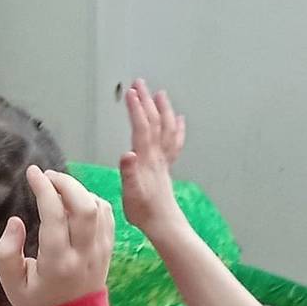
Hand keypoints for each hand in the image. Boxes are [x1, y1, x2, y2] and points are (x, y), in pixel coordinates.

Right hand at [0, 166, 114, 305]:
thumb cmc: (36, 300)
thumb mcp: (10, 283)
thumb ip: (6, 252)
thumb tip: (15, 221)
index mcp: (57, 262)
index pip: (54, 215)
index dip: (43, 188)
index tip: (32, 174)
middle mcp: (83, 254)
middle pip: (83, 205)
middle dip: (65, 182)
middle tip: (47, 176)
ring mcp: (100, 251)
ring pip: (98, 206)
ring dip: (78, 190)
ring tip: (59, 188)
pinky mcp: (108, 249)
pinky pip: (107, 214)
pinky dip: (92, 200)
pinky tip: (75, 201)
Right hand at [119, 80, 186, 238]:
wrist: (163, 222)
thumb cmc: (143, 211)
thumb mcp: (131, 193)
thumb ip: (129, 172)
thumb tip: (127, 153)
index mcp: (146, 160)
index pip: (141, 128)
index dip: (136, 110)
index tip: (130, 93)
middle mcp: (157, 156)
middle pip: (154, 122)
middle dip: (146, 101)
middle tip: (140, 83)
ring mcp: (163, 160)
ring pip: (166, 128)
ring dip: (163, 109)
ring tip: (159, 94)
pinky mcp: (166, 167)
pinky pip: (174, 142)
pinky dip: (177, 128)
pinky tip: (179, 120)